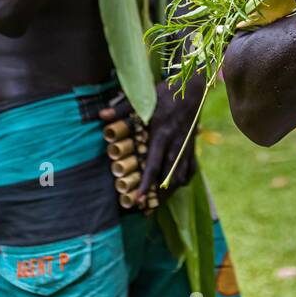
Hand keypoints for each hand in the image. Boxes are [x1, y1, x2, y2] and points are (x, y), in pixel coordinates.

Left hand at [98, 81, 199, 203]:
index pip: (153, 165)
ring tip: (157, 202)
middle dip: (157, 196)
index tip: (138, 200)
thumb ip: (121, 108)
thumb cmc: (166, 91)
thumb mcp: (143, 98)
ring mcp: (187, 146)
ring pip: (181, 176)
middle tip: (146, 209)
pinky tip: (174, 185)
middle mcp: (176, 144)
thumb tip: (101, 116)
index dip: (145, 185)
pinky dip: (183, 180)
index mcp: (161, 134)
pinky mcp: (193, 146)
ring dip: (169, 191)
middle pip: (168, 177)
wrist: (194, 86)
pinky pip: (191, 169)